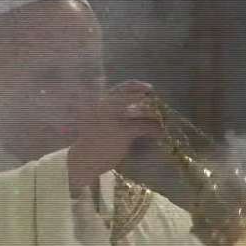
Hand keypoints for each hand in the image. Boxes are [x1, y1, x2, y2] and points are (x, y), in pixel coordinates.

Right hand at [67, 80, 162, 194]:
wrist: (82, 160)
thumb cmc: (92, 142)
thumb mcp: (98, 120)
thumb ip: (113, 110)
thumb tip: (138, 106)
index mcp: (100, 102)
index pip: (122, 87)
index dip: (138, 86)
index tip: (148, 89)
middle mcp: (106, 106)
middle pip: (135, 96)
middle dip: (150, 101)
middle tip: (160, 108)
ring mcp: (114, 118)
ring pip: (143, 111)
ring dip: (156, 117)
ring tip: (162, 123)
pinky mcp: (122, 132)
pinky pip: (145, 126)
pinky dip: (155, 129)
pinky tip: (159, 133)